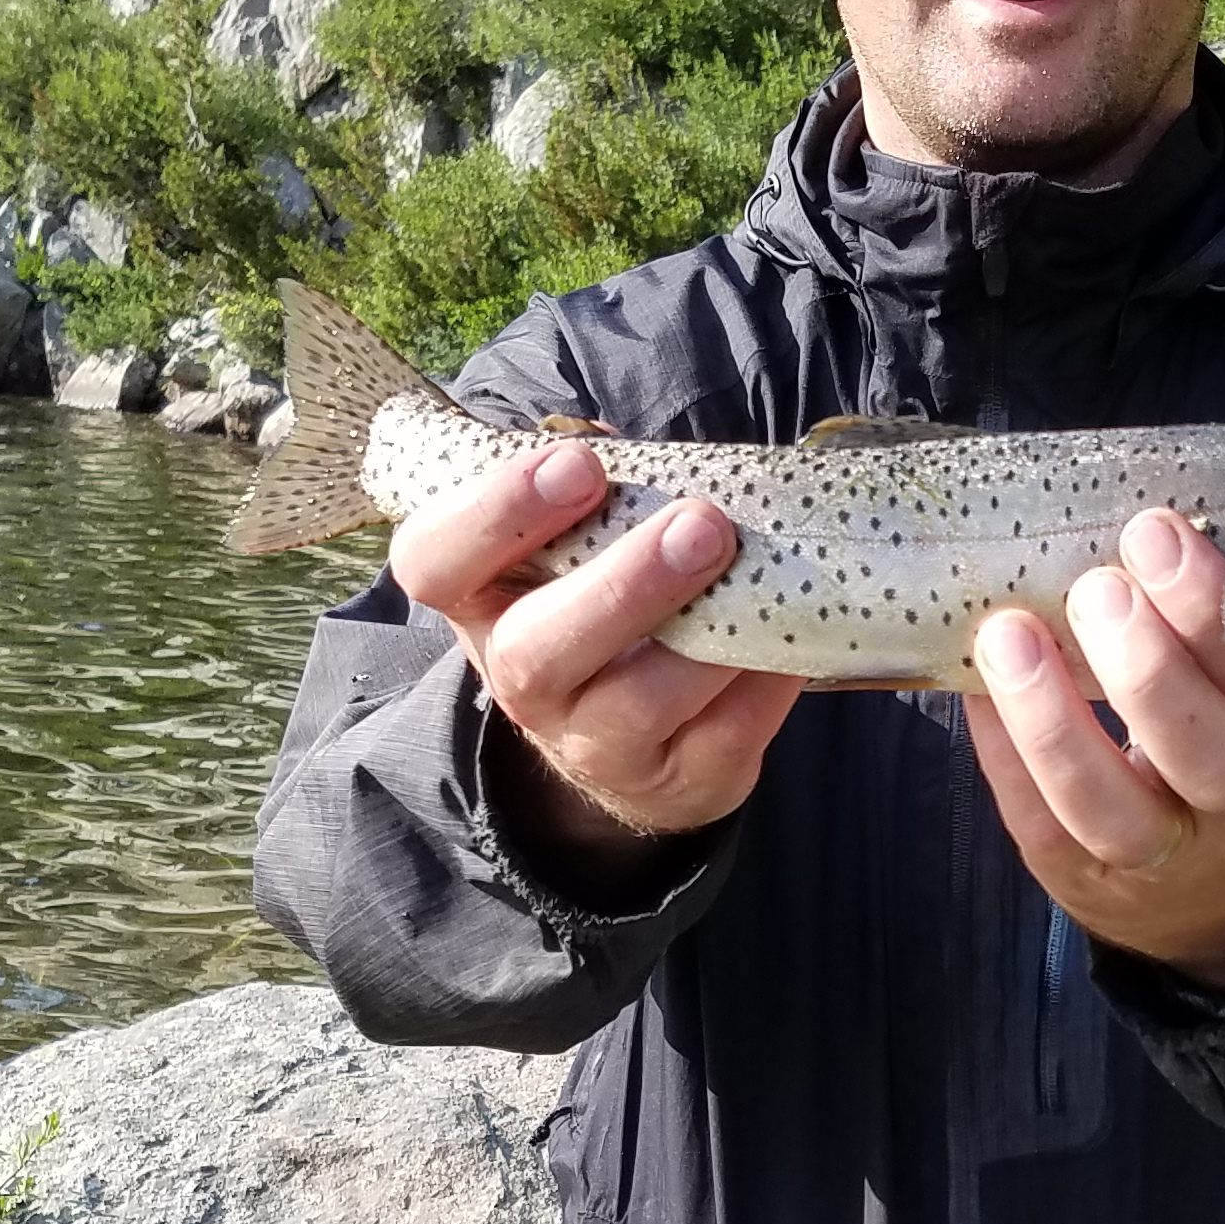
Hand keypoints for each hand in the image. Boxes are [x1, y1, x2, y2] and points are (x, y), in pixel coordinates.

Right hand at [390, 440, 801, 900]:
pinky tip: (788, 637)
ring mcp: (595, 742)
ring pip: (639, 703)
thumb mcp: (571, 545)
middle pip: (539, 651)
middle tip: (699, 525)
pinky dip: (763, 682)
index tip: (577, 464)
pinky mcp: (678, 781)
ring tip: (752, 574)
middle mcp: (521, 680)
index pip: (436, 563)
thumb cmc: (599, 604)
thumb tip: (622, 441)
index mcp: (481, 600)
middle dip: (622, 586)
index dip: (495, 514)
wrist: (636, 743)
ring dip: (703, 639)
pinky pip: (723, 734)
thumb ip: (590, 487)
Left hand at [963, 508, 1224, 994]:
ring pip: (1110, 807)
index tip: (1154, 532)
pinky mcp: (1091, 885)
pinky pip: (1042, 825)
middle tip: (1096, 587)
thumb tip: (1132, 523)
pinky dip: (1005, 754)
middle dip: (1144, 666)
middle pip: (1202, 751)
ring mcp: (1169, 859)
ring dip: (1053, 720)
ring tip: (1009, 636)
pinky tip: (978, 688)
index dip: (1216, 607)